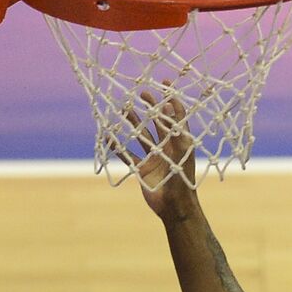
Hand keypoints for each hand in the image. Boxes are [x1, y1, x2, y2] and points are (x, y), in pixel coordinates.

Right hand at [120, 87, 199, 221]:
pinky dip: (118, 145)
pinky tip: (108, 135)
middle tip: (142, 92)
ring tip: (123, 108)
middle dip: (152, 107)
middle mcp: (168, 148)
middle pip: (159, 123)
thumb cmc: (183, 182)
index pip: (178, 117)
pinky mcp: (143, 169)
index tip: (164, 84)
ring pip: (142, 136)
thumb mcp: (182, 155)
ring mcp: (155, 158)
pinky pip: (127, 155)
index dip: (172, 100)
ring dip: (133, 122)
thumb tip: (171, 108)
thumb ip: (177, 133)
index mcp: (181, 144)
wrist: (174, 207)